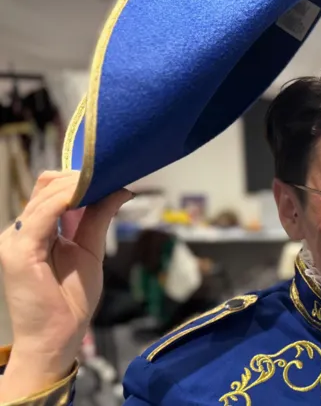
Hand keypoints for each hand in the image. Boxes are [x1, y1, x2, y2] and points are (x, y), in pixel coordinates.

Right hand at [0, 171, 131, 398]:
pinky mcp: (17, 251)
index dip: (76, 178)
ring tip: (103, 179)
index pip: (49, 191)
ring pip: (44, 196)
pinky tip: (85, 193)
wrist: (58, 336)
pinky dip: (64, 200)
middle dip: (80, 178)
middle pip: (46, 188)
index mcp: (34, 231)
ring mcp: (14, 239)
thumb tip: (120, 189)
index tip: (107, 171)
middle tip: (111, 171)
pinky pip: (40, 216)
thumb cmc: (71, 299)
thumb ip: (98, 219)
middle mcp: (19, 231)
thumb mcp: (90, 250)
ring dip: (76, 185)